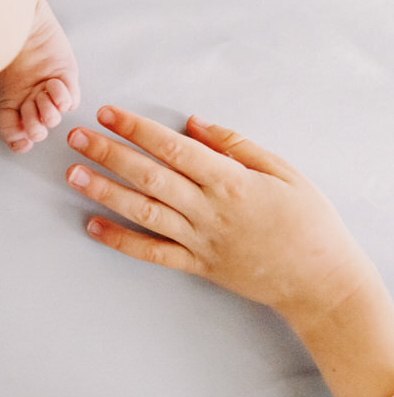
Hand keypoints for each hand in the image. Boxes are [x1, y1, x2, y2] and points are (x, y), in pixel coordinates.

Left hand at [64, 105, 371, 324]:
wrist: (322, 283)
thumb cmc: (309, 223)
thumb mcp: (282, 172)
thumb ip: (236, 145)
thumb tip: (194, 123)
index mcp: (232, 182)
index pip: (174, 149)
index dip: (138, 129)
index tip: (108, 113)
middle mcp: (210, 210)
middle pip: (149, 177)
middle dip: (109, 154)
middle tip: (76, 136)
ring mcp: (200, 240)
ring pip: (143, 213)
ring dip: (105, 191)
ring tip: (73, 173)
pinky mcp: (196, 266)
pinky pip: (151, 253)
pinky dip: (119, 240)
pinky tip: (91, 226)